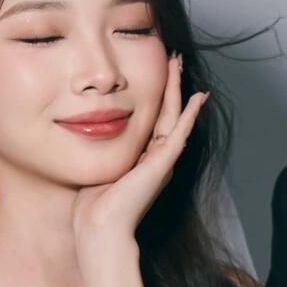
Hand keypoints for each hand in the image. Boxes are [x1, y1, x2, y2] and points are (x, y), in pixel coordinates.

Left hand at [71, 53, 208, 260]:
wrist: (100, 227)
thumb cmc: (93, 206)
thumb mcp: (98, 167)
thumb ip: (101, 151)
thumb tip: (87, 133)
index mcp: (142, 160)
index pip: (153, 121)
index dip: (155, 97)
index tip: (155, 75)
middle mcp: (156, 158)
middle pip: (167, 113)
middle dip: (169, 85)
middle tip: (173, 59)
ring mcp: (162, 160)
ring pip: (174, 116)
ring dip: (178, 89)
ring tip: (179, 65)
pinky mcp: (163, 163)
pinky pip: (180, 132)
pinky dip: (191, 114)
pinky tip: (198, 97)